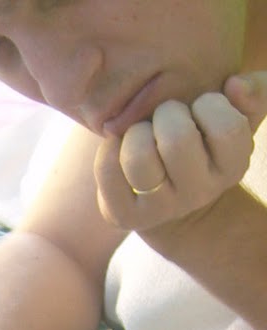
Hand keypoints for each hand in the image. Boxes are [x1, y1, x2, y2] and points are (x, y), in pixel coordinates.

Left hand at [96, 76, 265, 231]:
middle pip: (177, 139)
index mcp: (231, 168)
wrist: (169, 195)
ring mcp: (158, 210)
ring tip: (143, 134)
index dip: (209, 105)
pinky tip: (119, 147)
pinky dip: (109, 148)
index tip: (201, 108)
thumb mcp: (238, 116)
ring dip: (136, 132)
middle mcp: (198, 194)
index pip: (227, 128)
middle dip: (167, 112)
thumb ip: (255, 92)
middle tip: (166, 118)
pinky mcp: (123, 216)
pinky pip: (106, 169)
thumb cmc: (204, 141)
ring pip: (138, 157)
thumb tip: (234, 85)